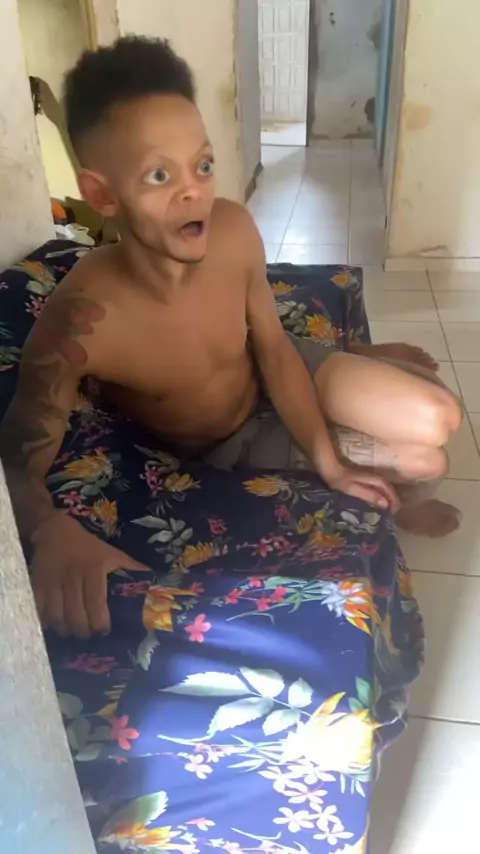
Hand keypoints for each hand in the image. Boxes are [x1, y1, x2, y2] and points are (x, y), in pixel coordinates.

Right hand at [31, 512, 148, 637]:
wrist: (55, 530)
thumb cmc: (89, 546)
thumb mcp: (113, 554)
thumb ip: (132, 569)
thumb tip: (153, 585)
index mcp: (94, 569)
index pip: (96, 603)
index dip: (100, 622)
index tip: (104, 631)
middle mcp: (72, 576)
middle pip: (75, 614)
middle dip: (83, 630)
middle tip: (88, 634)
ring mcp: (52, 581)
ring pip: (57, 616)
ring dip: (65, 629)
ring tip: (73, 632)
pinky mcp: (36, 584)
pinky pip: (39, 610)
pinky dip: (46, 622)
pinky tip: (54, 625)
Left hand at [323, 464, 399, 511]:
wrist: (330, 468)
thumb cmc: (340, 480)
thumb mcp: (353, 489)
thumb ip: (369, 495)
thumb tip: (386, 504)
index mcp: (376, 481)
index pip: (391, 493)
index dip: (394, 503)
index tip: (393, 515)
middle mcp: (377, 478)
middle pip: (390, 491)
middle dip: (392, 503)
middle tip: (390, 516)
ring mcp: (372, 479)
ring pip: (385, 490)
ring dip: (387, 500)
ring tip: (385, 513)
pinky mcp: (366, 481)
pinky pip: (378, 490)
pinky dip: (380, 497)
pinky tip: (375, 505)